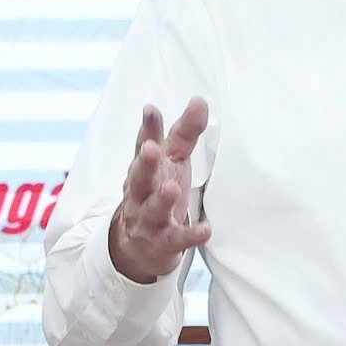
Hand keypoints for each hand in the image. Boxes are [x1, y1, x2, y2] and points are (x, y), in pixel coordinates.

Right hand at [107, 97, 210, 284]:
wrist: (140, 245)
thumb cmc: (158, 191)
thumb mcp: (172, 161)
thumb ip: (185, 132)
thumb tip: (200, 100)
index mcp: (145, 169)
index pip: (143, 145)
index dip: (147, 129)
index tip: (150, 109)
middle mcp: (141, 192)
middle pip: (139, 177)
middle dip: (144, 163)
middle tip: (151, 148)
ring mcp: (149, 219)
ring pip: (152, 209)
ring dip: (161, 199)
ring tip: (171, 188)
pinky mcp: (163, 243)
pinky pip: (176, 239)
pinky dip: (190, 235)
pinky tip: (206, 230)